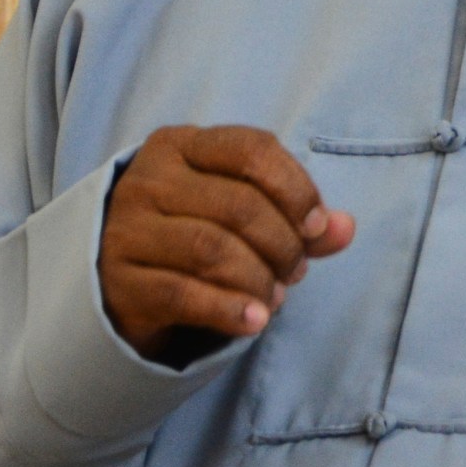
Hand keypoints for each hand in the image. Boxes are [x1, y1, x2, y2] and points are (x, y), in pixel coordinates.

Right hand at [99, 125, 357, 362]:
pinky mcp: (120, 280)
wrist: (123, 275)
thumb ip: (298, 218)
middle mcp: (149, 179)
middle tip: (297, 270)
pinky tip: (255, 321)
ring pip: (212, 250)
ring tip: (277, 297)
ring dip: (260, 279)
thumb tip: (345, 229)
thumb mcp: (244, 211)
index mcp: (182, 145)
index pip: (252, 150)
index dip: (296, 188)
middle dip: (282, 243)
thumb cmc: (196, 229)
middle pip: (238, 205)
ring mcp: (127, 229)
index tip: (317, 226)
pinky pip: (183, 294)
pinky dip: (229, 310)